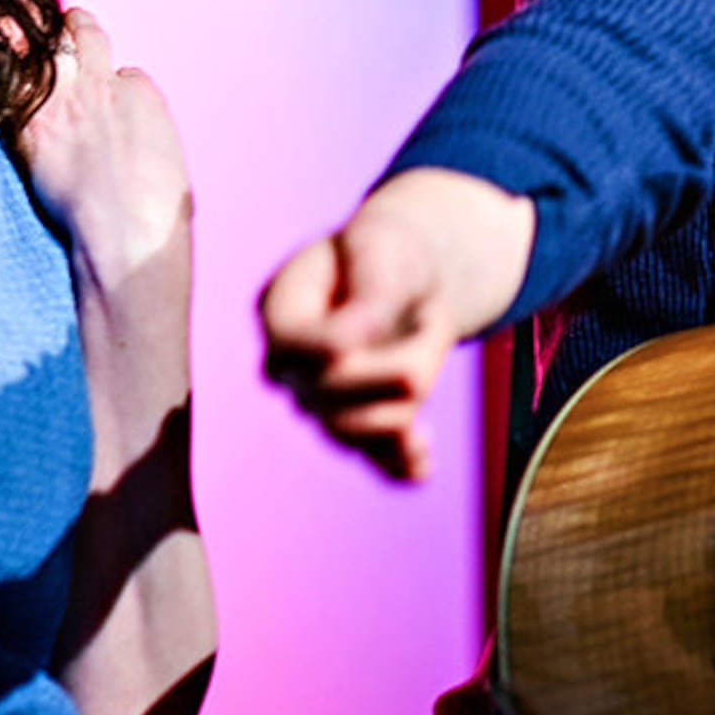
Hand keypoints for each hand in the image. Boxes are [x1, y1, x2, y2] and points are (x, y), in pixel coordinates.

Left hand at [17, 8, 191, 300]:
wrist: (126, 227)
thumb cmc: (158, 210)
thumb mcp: (167, 162)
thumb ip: (145, 139)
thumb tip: (136, 145)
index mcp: (141, 94)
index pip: (122, 71)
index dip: (110, 80)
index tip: (101, 94)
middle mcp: (101, 85)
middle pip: (84, 33)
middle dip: (74, 28)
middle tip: (61, 30)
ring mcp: (64, 100)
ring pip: (43, 42)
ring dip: (28, 31)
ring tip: (10, 24)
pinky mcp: (30, 122)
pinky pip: (6, 75)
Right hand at [257, 169, 533, 483]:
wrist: (407, 275)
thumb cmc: (386, 252)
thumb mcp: (381, 250)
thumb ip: (368, 297)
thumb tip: (346, 348)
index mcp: (280, 312)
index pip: (295, 344)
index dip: (333, 345)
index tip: (377, 322)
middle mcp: (290, 368)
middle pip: (333, 397)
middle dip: (397, 365)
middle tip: (435, 320)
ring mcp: (320, 403)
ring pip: (361, 430)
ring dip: (412, 397)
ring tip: (430, 348)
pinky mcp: (358, 426)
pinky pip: (376, 460)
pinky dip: (400, 464)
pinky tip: (422, 463)